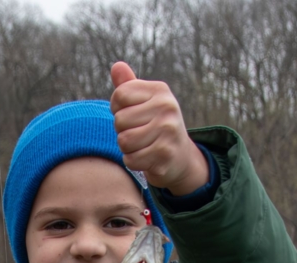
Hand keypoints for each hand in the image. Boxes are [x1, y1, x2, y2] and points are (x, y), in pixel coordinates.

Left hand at [109, 62, 208, 194]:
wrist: (180, 158)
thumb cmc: (155, 127)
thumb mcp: (144, 103)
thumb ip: (128, 86)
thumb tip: (116, 65)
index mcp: (160, 90)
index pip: (120, 95)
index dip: (117, 109)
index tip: (131, 115)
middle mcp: (167, 107)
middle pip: (119, 120)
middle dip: (122, 131)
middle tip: (139, 133)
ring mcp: (168, 131)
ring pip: (124, 141)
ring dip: (127, 148)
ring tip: (142, 145)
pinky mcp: (165, 154)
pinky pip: (131, 159)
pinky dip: (133, 162)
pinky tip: (146, 158)